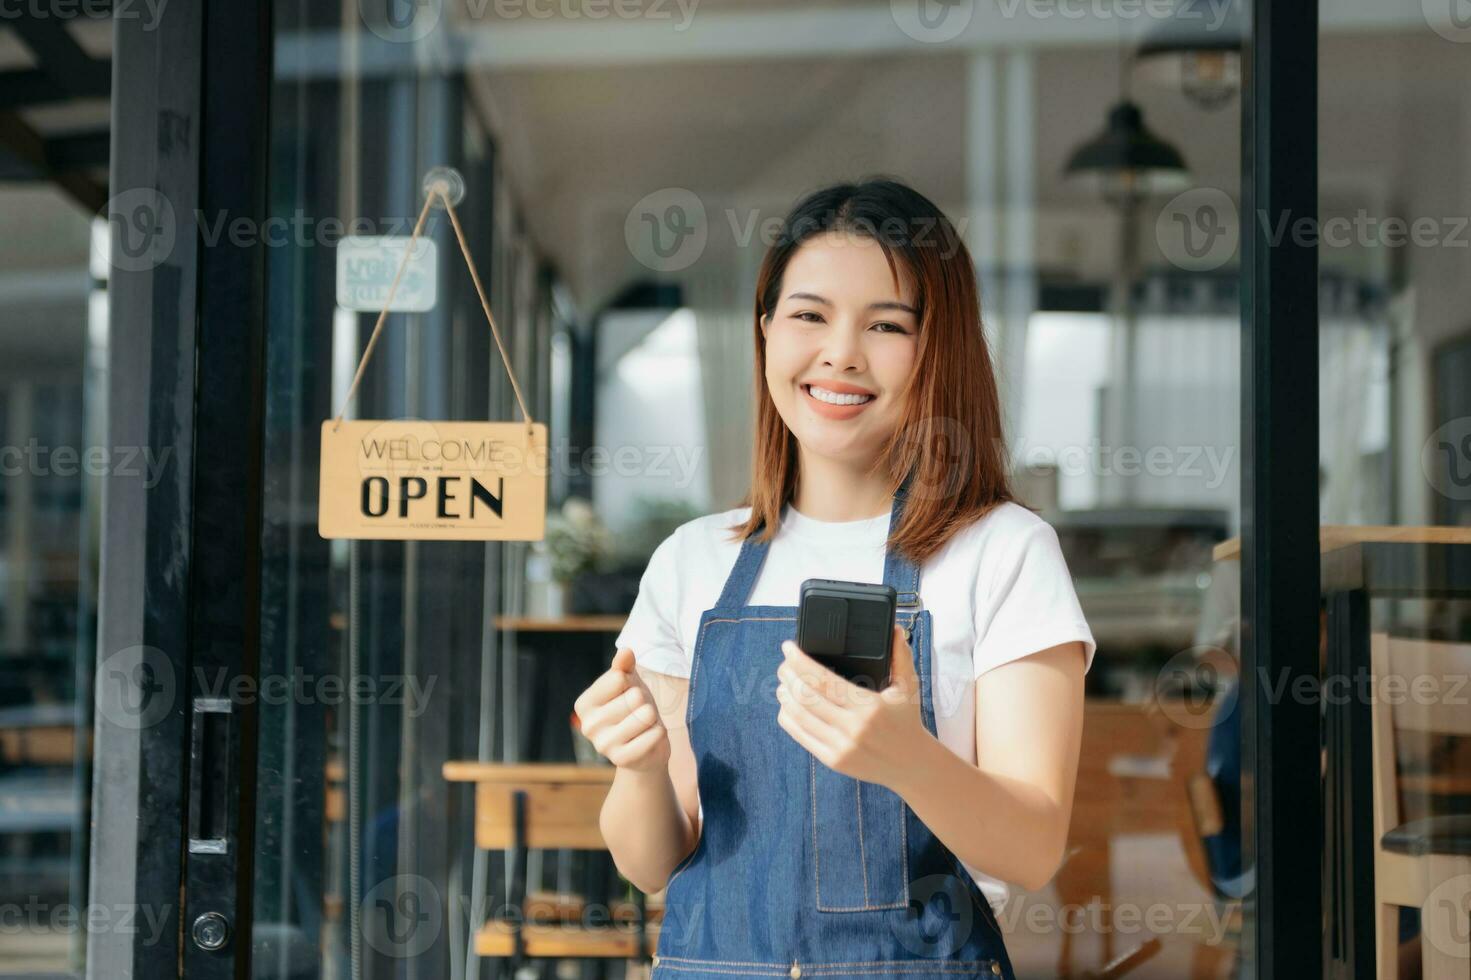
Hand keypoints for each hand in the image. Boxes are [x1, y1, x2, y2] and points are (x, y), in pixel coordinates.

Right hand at [574, 648, 669, 772]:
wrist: (645, 747)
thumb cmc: (634, 709)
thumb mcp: (630, 683)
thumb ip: (624, 666)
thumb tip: (625, 651)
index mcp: (584, 704)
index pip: (619, 678)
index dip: (632, 683)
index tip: (628, 695)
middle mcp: (588, 725)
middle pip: (633, 697)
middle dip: (644, 702)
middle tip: (639, 713)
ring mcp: (603, 745)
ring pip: (645, 715)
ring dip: (652, 718)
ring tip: (645, 725)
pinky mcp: (622, 760)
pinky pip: (654, 735)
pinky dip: (658, 733)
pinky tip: (650, 738)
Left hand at [775, 625, 927, 789]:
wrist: (912, 764)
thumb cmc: (906, 721)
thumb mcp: (909, 687)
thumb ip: (901, 656)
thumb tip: (895, 629)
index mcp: (869, 706)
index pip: (823, 680)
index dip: (800, 661)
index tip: (789, 648)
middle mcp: (853, 728)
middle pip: (806, 696)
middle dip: (788, 675)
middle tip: (784, 663)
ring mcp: (841, 747)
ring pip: (799, 716)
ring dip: (785, 695)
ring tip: (783, 682)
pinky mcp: (833, 761)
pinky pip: (801, 736)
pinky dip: (788, 717)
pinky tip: (787, 705)